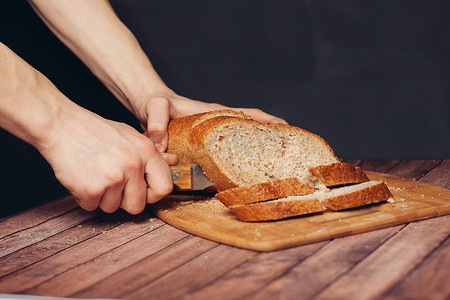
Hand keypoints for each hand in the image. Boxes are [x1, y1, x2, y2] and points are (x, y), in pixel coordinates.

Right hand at [38, 107, 176, 213]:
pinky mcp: (91, 188)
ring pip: (113, 208)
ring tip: (94, 174)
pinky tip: (82, 178)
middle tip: (112, 185)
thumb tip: (173, 162)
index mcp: (146, 152)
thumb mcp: (130, 136)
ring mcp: (113, 177)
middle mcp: (133, 165)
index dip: (152, 195)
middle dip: (124, 201)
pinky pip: (92, 206)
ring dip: (102, 198)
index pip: (164, 188)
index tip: (142, 192)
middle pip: (138, 206)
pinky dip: (84, 197)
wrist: (61, 126)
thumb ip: (152, 154)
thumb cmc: (96, 131)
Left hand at [133, 89, 287, 151]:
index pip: (245, 114)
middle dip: (270, 135)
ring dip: (257, 148)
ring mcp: (211, 134)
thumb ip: (155, 121)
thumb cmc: (155, 104)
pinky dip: (235, 159)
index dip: (266, 120)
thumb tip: (159, 142)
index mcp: (212, 113)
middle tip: (289, 149)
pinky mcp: (202, 144)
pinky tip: (240, 172)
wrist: (149, 106)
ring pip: (240, 140)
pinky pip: (223, 152)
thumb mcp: (154, 108)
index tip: (285, 127)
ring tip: (274, 163)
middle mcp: (216, 123)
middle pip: (250, 127)